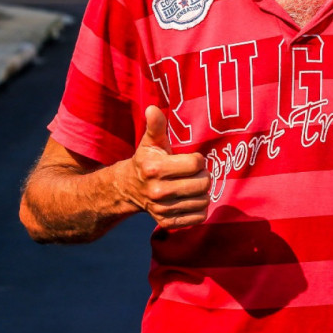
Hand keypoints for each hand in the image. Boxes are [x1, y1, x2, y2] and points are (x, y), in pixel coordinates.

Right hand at [113, 106, 211, 228]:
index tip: (190, 159)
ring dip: (203, 192)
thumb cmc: (146, 160)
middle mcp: (158, 191)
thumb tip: (152, 108)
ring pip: (204, 200)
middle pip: (203, 183)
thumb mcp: (150, 142)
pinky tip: (191, 199)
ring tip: (193, 185)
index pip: (196, 163)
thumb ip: (155, 125)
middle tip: (196, 173)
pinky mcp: (167, 223)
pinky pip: (199, 217)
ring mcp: (163, 210)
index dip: (197, 159)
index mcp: (155, 168)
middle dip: (203, 175)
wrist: (129, 189)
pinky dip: (200, 208)